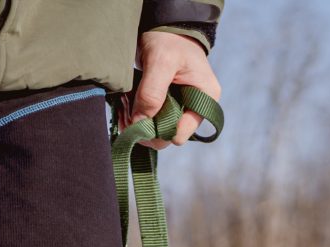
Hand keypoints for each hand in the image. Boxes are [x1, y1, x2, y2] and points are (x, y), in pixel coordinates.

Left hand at [126, 30, 221, 149]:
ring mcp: (181, 108)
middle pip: (166, 135)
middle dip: (145, 129)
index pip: (179, 134)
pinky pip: (150, 121)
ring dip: (137, 124)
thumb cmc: (170, 40)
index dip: (157, 131)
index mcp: (204, 99)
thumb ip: (152, 92)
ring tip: (124, 108)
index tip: (137, 120)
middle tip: (126, 116)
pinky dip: (136, 117)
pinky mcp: (166, 106)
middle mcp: (195, 108)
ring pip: (156, 131)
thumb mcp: (162, 61)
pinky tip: (126, 106)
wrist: (165, 28)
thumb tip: (140, 123)